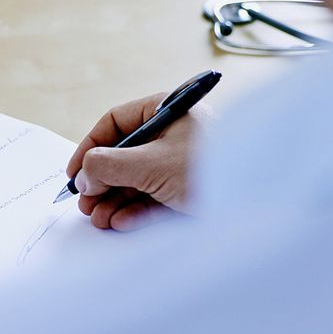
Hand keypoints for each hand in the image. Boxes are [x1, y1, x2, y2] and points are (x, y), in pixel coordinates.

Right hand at [66, 94, 209, 230]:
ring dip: (114, 200)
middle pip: (124, 154)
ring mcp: (181, 162)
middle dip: (101, 181)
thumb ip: (109, 166)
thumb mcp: (150, 163)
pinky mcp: (189, 189)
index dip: (90, 147)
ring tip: (98, 219)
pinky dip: (134, 210)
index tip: (74, 174)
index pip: (116, 122)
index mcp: (166, 111)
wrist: (258, 198)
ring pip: (137, 179)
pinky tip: (119, 222)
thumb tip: (84, 175)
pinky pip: (154, 197)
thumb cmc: (209, 167)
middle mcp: (173, 133)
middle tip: (85, 204)